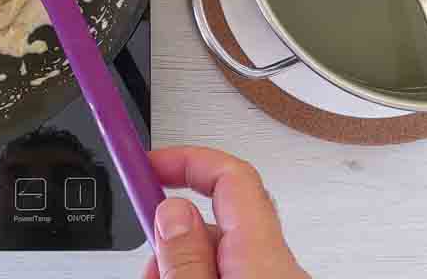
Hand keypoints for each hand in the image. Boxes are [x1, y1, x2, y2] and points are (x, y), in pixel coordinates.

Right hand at [144, 146, 310, 278]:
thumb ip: (187, 259)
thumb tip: (172, 212)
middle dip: (174, 225)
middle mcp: (281, 268)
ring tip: (156, 277)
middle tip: (145, 242)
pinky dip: (202, 274)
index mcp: (266, 260)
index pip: (232, 176)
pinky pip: (234, 273)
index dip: (187, 160)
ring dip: (184, 257)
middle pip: (222, 219)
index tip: (147, 163)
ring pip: (223, 252)